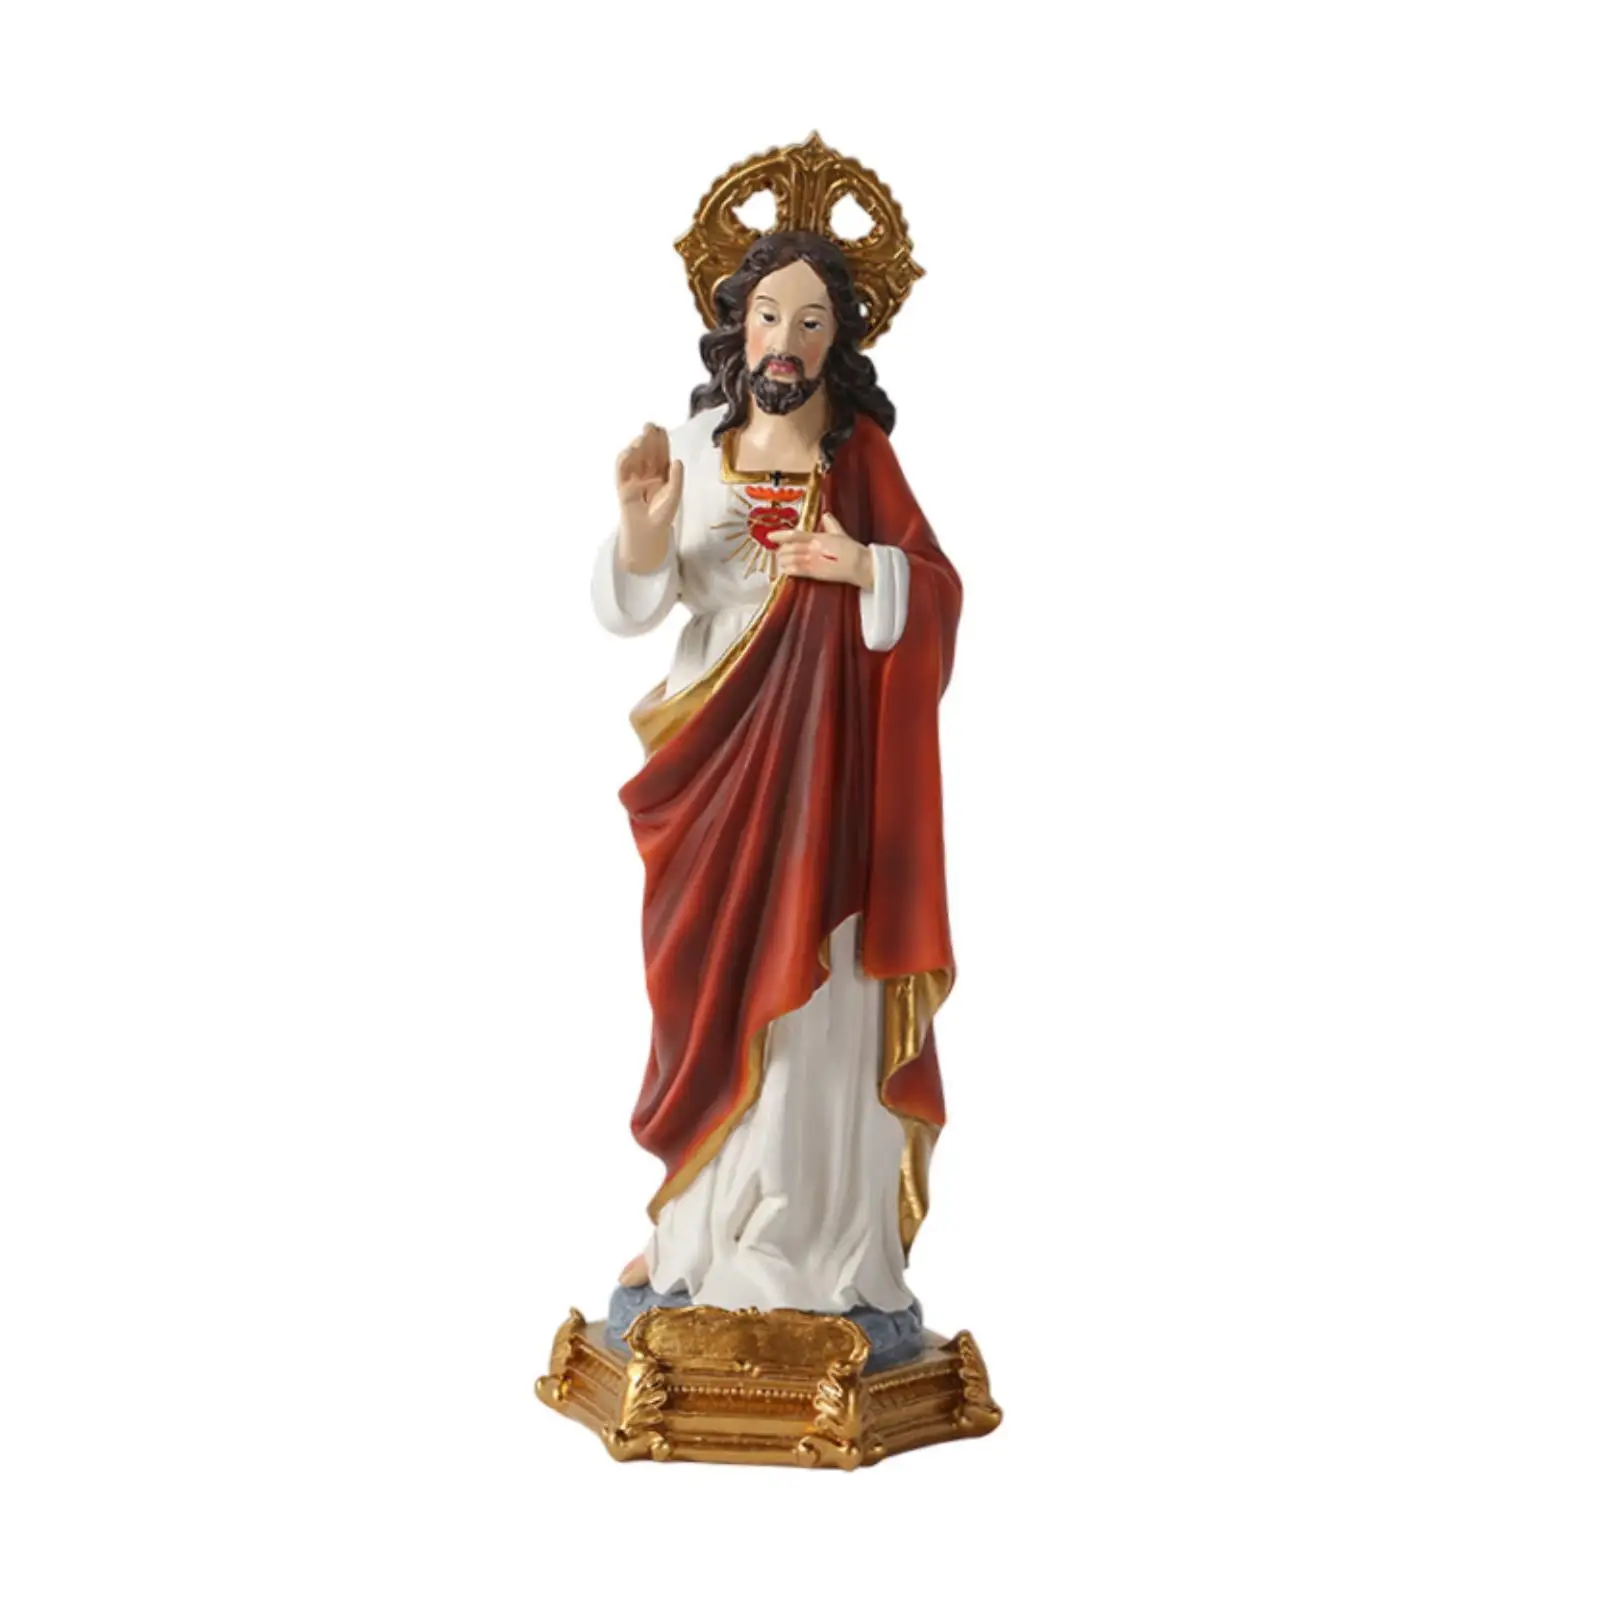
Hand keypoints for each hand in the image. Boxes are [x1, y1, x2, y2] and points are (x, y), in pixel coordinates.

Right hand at [615, 423, 683, 568]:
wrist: (648, 533)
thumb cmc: (662, 516)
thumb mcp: (674, 496)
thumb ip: (676, 479)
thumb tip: (677, 460)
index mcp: (660, 474)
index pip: (659, 454)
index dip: (660, 442)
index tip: (662, 429)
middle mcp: (646, 473)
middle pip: (646, 453)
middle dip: (647, 439)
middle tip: (650, 426)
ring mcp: (634, 479)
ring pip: (634, 458)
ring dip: (637, 446)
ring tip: (642, 436)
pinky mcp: (623, 486)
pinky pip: (622, 470)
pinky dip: (625, 459)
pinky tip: (630, 450)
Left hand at [770, 512, 873, 589]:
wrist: (859, 565)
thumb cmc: (852, 549)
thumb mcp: (840, 533)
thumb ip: (831, 524)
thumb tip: (826, 515)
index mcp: (817, 537)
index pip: (795, 535)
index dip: (780, 535)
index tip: (770, 536)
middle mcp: (812, 549)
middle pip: (789, 549)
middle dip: (781, 551)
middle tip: (778, 552)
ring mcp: (812, 561)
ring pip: (790, 560)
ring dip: (783, 561)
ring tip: (780, 561)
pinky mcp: (814, 573)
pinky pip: (796, 571)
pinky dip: (788, 570)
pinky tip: (785, 571)